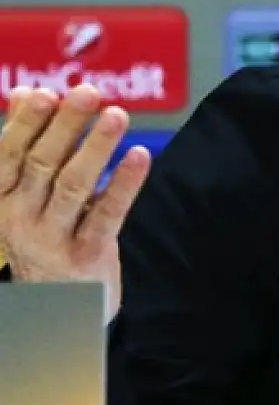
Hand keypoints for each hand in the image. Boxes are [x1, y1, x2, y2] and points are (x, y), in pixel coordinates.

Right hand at [0, 84, 151, 323]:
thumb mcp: (23, 195)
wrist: (52, 311)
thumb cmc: (42, 236)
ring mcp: (51, 239)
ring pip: (74, 186)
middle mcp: (18, 218)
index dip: (25, 124)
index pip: (8, 155)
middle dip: (65, 126)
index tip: (46, 93)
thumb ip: (25, 145)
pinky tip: (140, 156)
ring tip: (117, 115)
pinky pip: (107, 214)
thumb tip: (25, 92)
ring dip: (96, 147)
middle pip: (42, 164)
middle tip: (88, 92)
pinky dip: (124, 183)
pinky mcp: (87, 255)